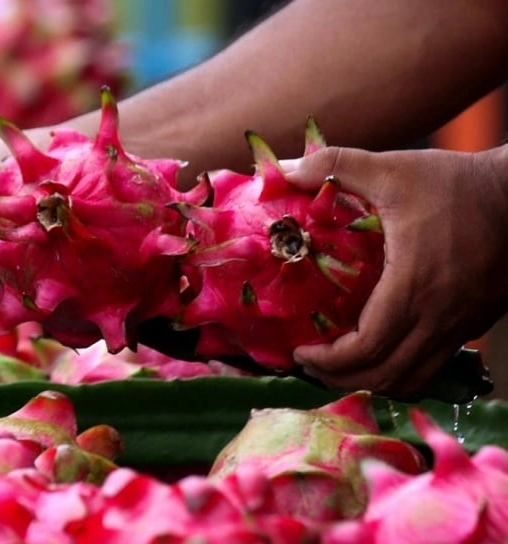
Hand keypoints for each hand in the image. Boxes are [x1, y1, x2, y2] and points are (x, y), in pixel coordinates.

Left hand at [283, 145, 507, 397]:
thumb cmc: (457, 183)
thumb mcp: (393, 169)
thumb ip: (335, 166)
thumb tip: (284, 170)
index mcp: (413, 287)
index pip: (366, 349)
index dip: (328, 361)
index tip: (300, 352)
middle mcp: (439, 317)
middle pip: (385, 374)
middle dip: (341, 378)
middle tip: (311, 365)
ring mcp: (461, 324)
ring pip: (414, 378)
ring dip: (373, 380)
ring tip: (341, 367)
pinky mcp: (476, 322)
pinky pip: (435, 365)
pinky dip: (403, 371)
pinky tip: (382, 353)